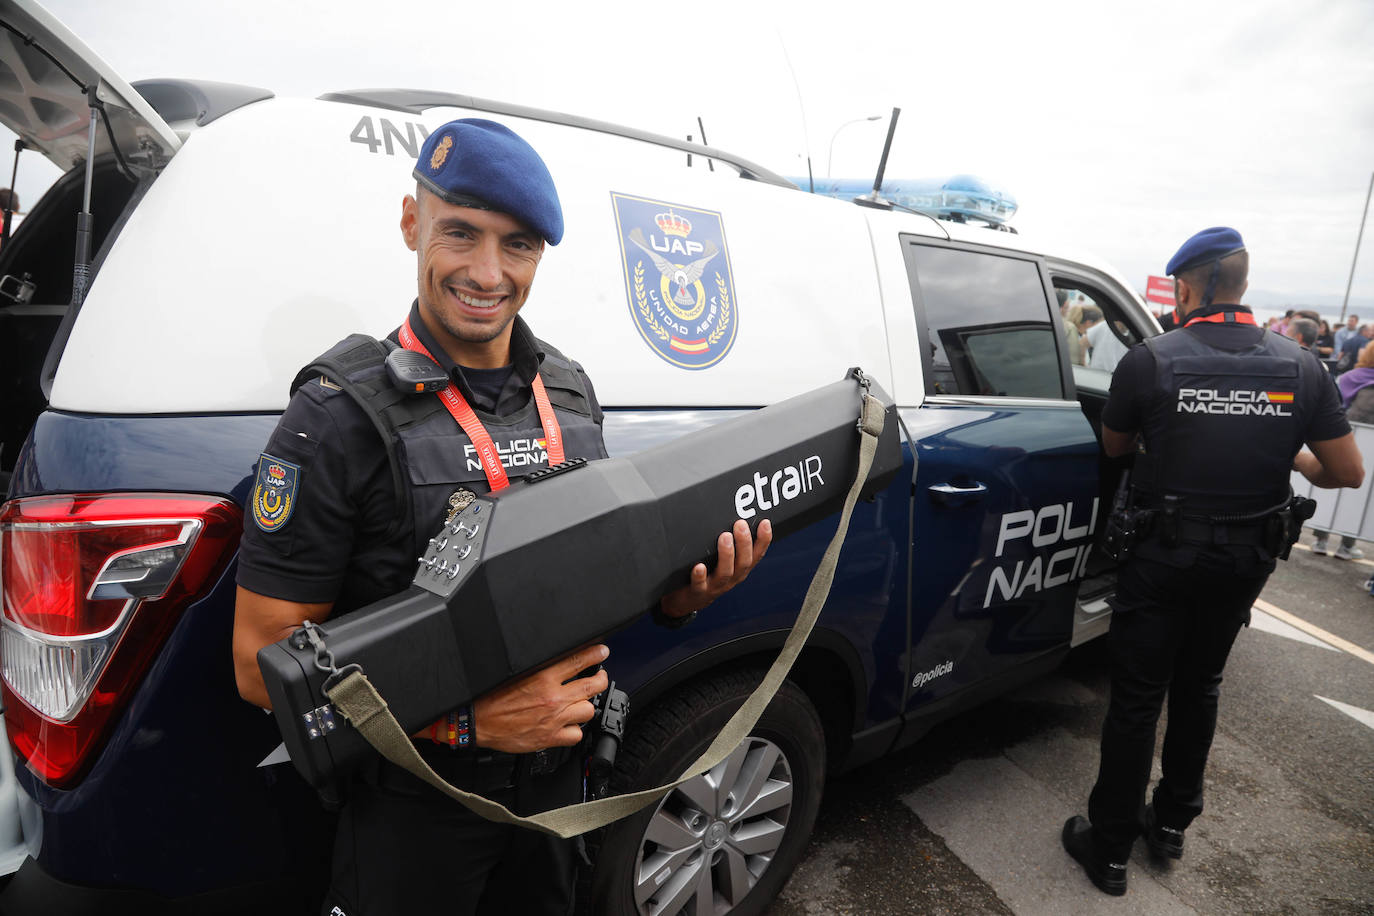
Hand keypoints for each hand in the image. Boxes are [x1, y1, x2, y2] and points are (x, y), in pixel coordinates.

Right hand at [471, 644, 608, 753]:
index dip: (595, 654)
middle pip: (591, 687)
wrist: (477, 721)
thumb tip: (559, 660)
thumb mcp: (517, 672)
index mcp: (543, 677)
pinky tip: (568, 724)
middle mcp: (552, 698)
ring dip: (584, 706)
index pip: (578, 660)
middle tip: (599, 677)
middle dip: (600, 679)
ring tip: (580, 703)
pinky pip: (576, 735)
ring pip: (587, 711)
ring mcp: (553, 719)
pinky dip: (574, 730)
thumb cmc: (491, 697)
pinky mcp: (549, 738)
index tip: (602, 651)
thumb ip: (541, 668)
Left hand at [659, 518, 772, 619]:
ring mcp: (715, 586)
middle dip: (744, 543)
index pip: (757, 554)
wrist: (687, 601)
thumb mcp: (722, 560)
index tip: (765, 523)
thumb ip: (730, 542)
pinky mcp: (697, 591)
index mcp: (740, 569)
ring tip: (724, 537)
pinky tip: (699, 566)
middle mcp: (732, 578)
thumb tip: (732, 513)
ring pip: (725, 572)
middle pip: (744, 562)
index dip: (764, 540)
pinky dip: (700, 575)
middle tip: (740, 524)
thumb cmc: (707, 574)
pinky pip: (699, 584)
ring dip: (726, 554)